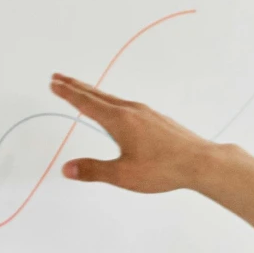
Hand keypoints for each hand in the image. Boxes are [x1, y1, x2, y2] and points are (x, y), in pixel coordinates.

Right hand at [52, 73, 218, 192]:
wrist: (200, 162)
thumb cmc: (163, 169)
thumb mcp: (123, 175)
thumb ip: (93, 171)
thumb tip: (67, 169)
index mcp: (119, 120)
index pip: (86, 103)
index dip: (68, 93)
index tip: (53, 83)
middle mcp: (131, 111)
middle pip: (97, 95)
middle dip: (76, 86)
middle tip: (58, 77)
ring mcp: (146, 113)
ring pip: (113, 99)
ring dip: (94, 93)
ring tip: (82, 91)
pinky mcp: (156, 119)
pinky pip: (126, 105)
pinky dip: (111, 101)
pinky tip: (115, 109)